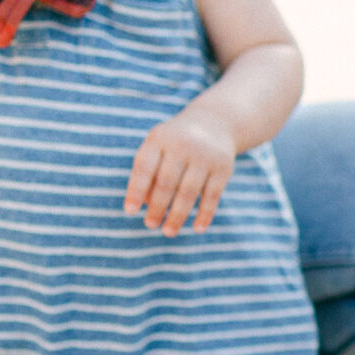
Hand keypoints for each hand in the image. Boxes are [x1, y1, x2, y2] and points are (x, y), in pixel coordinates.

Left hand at [126, 104, 236, 235]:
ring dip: (178, 215)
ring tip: (168, 232)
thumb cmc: (175, 142)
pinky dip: (205, 214)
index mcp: (159, 139)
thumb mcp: (158, 147)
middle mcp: (182, 145)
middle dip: (157, 207)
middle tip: (150, 225)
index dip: (136, 190)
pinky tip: (197, 228)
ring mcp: (205, 156)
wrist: (214, 122)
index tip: (130, 212)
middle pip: (166, 183)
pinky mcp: (224, 168)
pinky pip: (213, 195)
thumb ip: (148, 173)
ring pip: (189, 192)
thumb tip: (147, 205)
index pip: (144, 168)